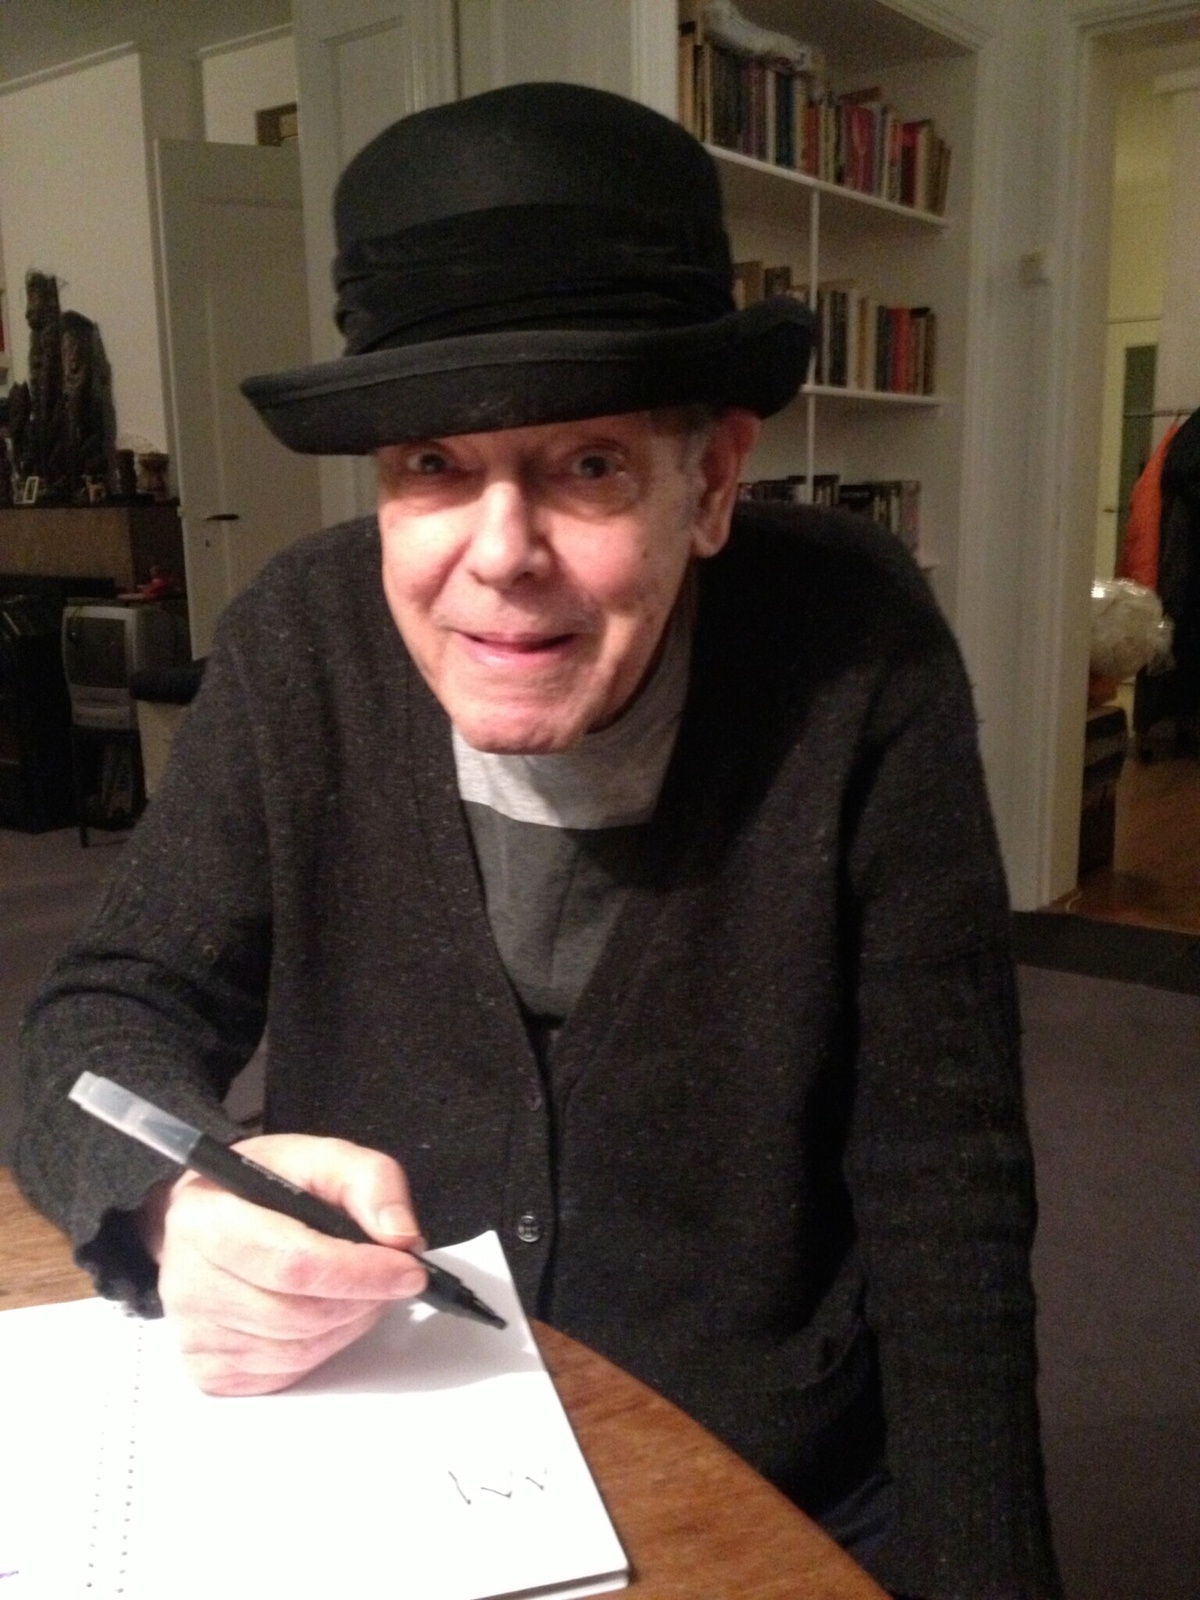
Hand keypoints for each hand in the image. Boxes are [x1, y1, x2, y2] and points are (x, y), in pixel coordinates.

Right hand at [140, 1134, 427, 1395]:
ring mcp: (196, 1334)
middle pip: (300, 1314)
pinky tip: (324, 1312)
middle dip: (363, 1298)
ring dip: (348, 1322)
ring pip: (299, 1350)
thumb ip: (369, 1181)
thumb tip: (400, 1236)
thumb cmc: (260, 1187)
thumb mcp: (319, 1159)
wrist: (207, 1217)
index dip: (360, 1271)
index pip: (294, 1263)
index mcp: (207, 1219)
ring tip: (359, 1288)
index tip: (408, 1269)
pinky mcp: (209, 1370)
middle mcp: (189, 1282)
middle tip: (392, 1277)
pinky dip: (322, 1347)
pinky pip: (285, 1373)